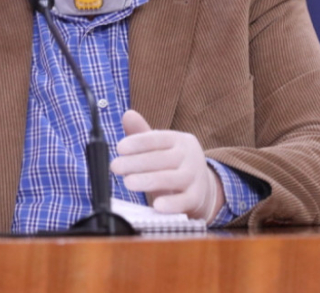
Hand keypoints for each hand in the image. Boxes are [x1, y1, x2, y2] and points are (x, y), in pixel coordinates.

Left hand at [110, 110, 224, 221]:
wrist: (204, 188)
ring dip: (148, 180)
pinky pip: (183, 201)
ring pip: (171, 178)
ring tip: (128, 183)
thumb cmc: (175, 165)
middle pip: (161, 158)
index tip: (119, 148)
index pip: (157, 139)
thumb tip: (127, 114)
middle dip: (136, 163)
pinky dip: (171, 204)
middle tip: (115, 166)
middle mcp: (189, 156)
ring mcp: (195, 177)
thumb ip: (143, 134)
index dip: (138, 142)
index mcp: (179, 140)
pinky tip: (157, 206)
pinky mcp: (196, 198)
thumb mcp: (161, 149)